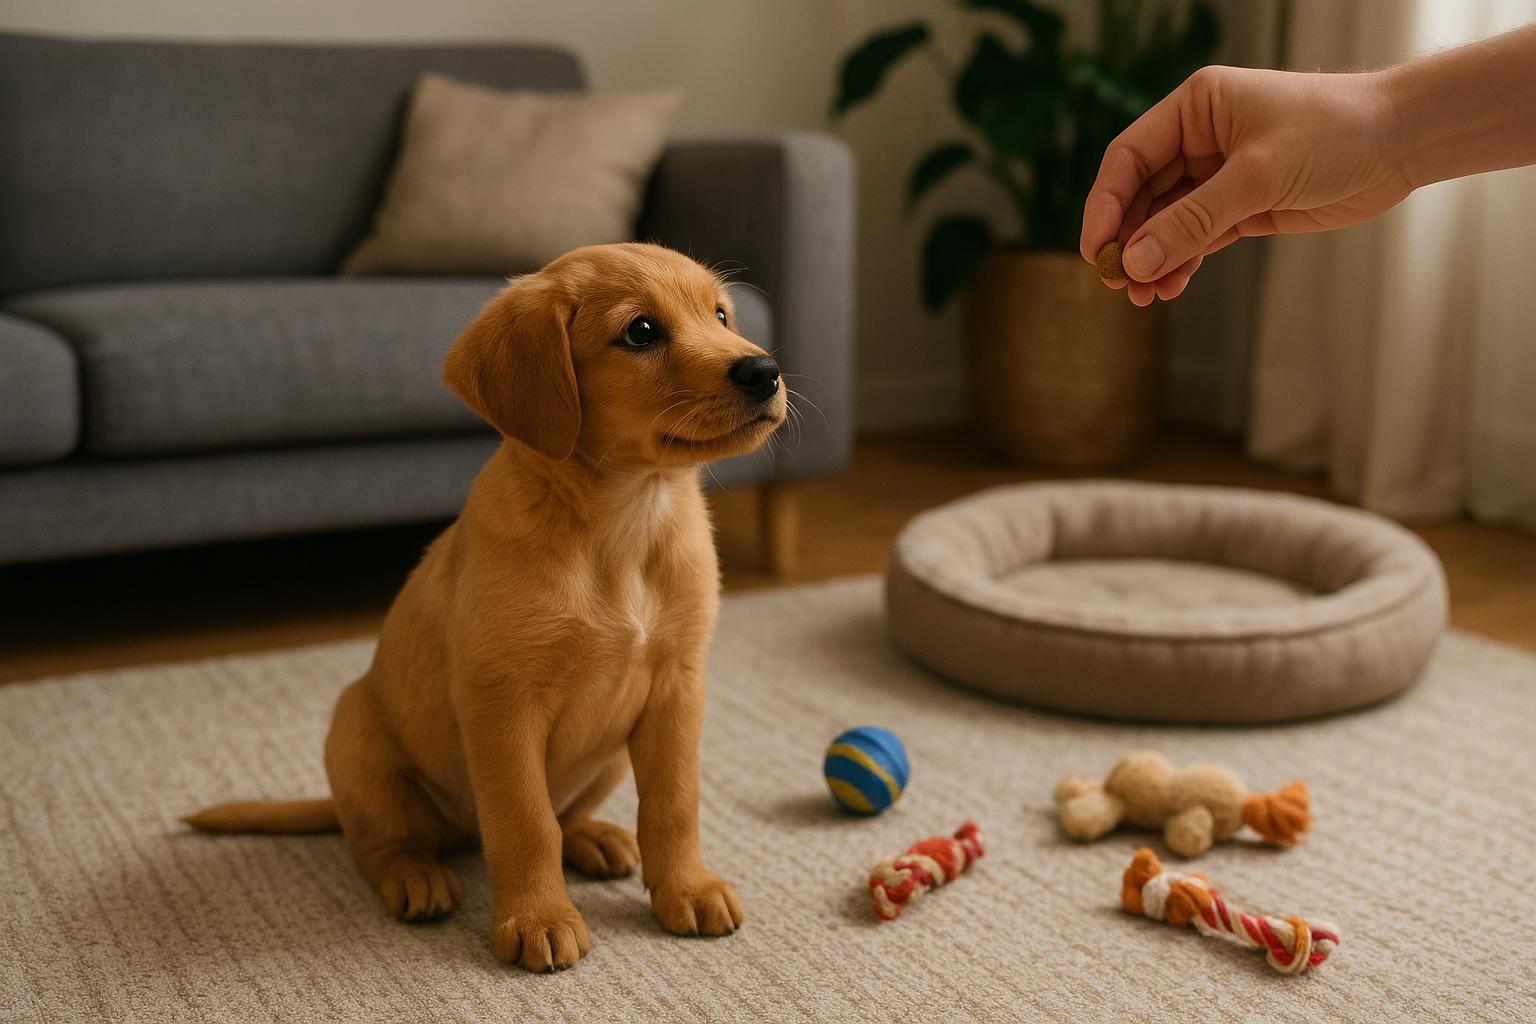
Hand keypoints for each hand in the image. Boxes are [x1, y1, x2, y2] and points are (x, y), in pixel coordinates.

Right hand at [1080, 65, 1412, 304]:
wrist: (1403, 141)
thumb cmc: (1335, 132)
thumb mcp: (1256, 176)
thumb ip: (1192, 221)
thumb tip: (1135, 261)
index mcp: (1195, 108)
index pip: (1128, 157)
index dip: (1105, 204)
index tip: (1095, 249)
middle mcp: (1199, 139)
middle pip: (1140, 195)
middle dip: (1127, 241)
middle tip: (1117, 283)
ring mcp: (1219, 175)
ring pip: (1165, 223)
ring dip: (1151, 259)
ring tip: (1143, 296)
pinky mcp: (1242, 207)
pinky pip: (1195, 238)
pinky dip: (1180, 262)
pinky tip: (1171, 285)